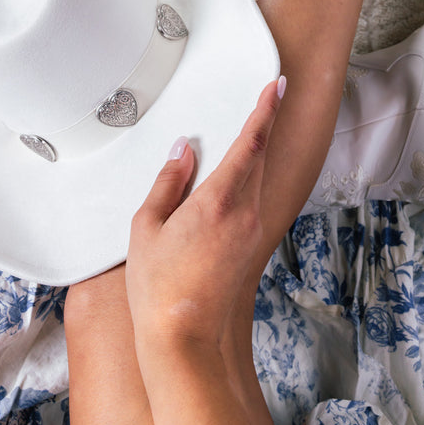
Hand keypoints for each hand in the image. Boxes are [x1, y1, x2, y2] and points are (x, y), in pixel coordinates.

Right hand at [125, 77, 284, 353]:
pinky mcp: (250, 245)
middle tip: (270, 94)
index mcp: (219, 201)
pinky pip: (252, 198)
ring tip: (251, 126)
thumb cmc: (158, 286)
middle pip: (260, 156)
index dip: (265, 110)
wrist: (183, 338)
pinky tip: (235, 173)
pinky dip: (248, 176)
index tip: (276, 86)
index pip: (250, 143)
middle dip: (265, 123)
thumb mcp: (147, 227)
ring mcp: (251, 230)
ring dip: (256, 150)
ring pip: (258, 177)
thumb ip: (168, 182)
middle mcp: (244, 213)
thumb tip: (184, 149)